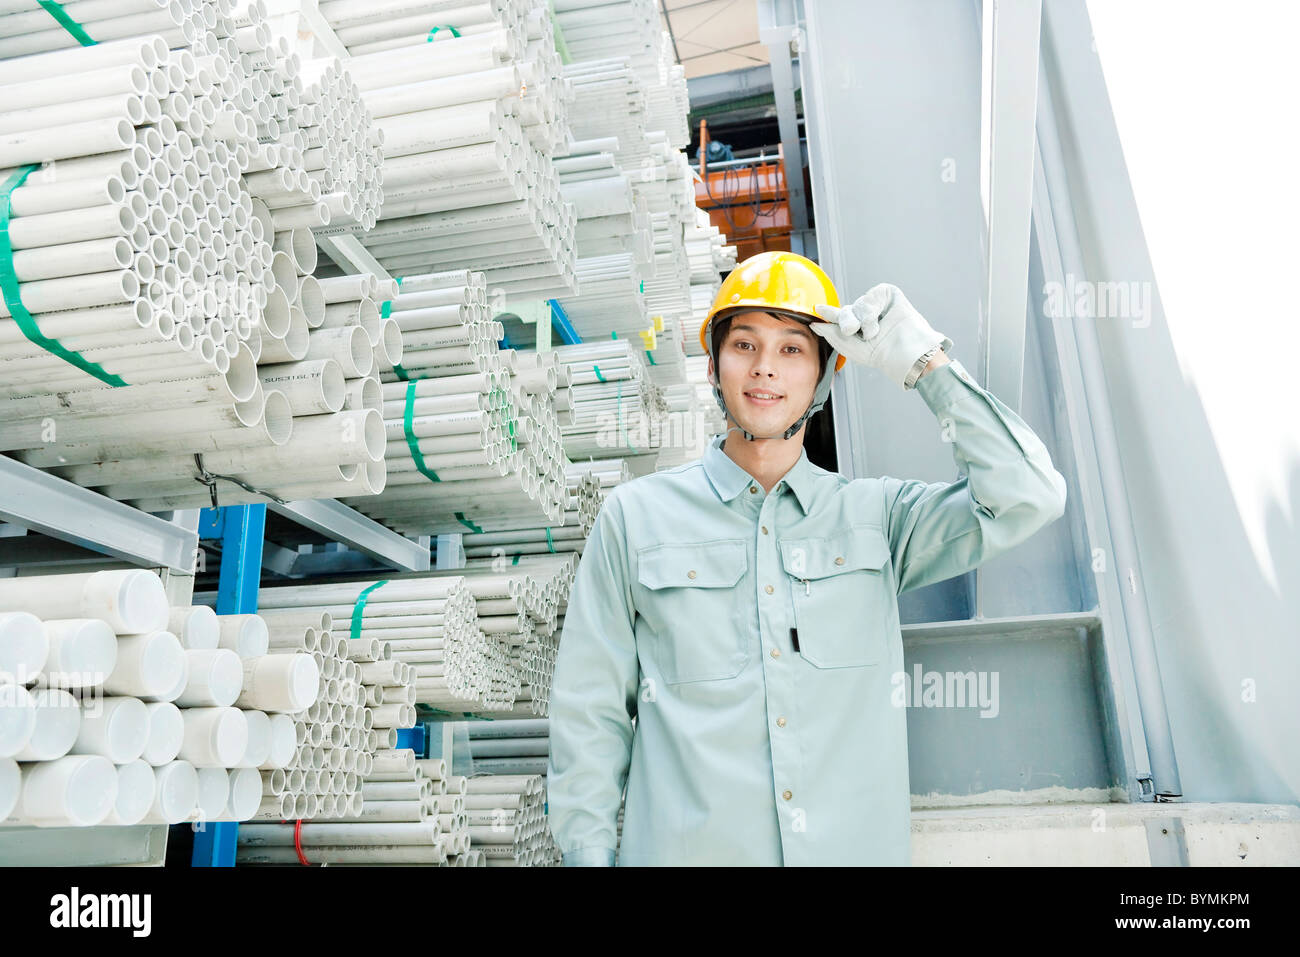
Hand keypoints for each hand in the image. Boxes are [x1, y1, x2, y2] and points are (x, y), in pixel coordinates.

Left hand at [812, 284, 953, 389]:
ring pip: (858, 303)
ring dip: (862, 320)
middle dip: (845, 321)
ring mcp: (879, 305)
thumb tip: (815, 324)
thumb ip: (830, 333)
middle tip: (849, 331)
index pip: (841, 318)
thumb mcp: (849, 346)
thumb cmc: (880, 354)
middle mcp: (868, 316)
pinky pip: (871, 294)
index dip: (829, 314)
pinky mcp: (889, 295)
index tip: (817, 308)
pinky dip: (871, 309)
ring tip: (872, 333)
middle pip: (846, 310)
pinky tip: (879, 319)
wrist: (902, 353)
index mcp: (859, 329)